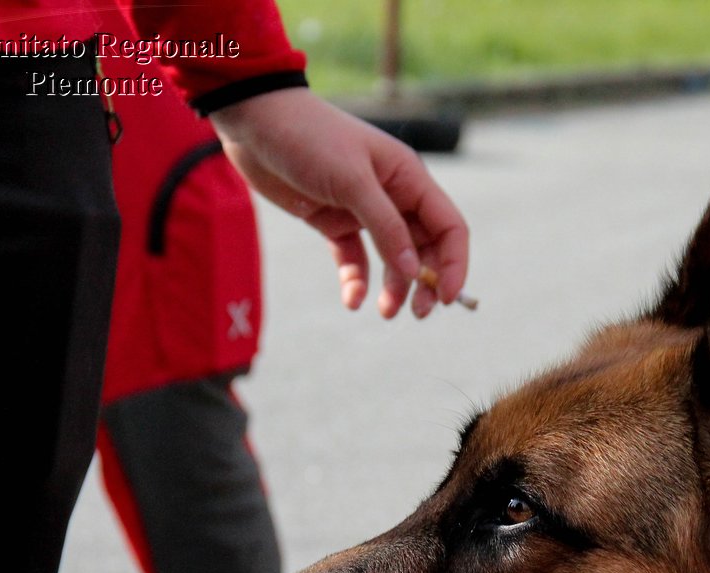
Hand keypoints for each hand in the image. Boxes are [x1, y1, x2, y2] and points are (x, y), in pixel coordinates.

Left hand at [209, 88, 468, 317]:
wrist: (255, 121)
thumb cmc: (309, 138)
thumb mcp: (352, 181)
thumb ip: (386, 226)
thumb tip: (414, 270)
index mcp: (409, 178)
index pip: (448, 227)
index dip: (454, 263)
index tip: (446, 297)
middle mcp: (393, 196)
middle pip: (424, 248)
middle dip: (425, 281)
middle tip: (418, 313)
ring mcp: (362, 210)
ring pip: (391, 258)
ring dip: (393, 287)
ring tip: (385, 312)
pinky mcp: (333, 221)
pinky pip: (354, 258)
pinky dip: (356, 280)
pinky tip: (352, 300)